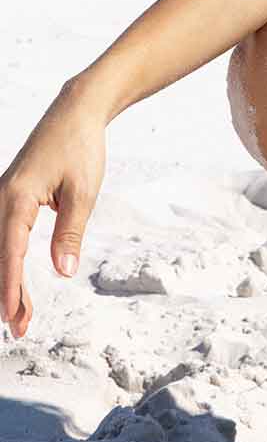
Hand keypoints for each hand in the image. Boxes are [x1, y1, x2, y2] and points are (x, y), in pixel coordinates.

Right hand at [1, 84, 106, 339]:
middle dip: (7, 294)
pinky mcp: (11, 200)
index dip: (10, 287)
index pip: (10, 252)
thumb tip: (63, 271)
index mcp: (17, 198)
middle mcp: (2, 199)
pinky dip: (11, 264)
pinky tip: (19, 285)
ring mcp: (4, 199)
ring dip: (9, 283)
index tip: (11, 316)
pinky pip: (6, 238)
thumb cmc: (80, 147)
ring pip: (0, 250)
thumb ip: (71, 231)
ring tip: (22, 317)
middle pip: (0, 256)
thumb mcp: (84, 191)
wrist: (75, 112)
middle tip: (20, 329)